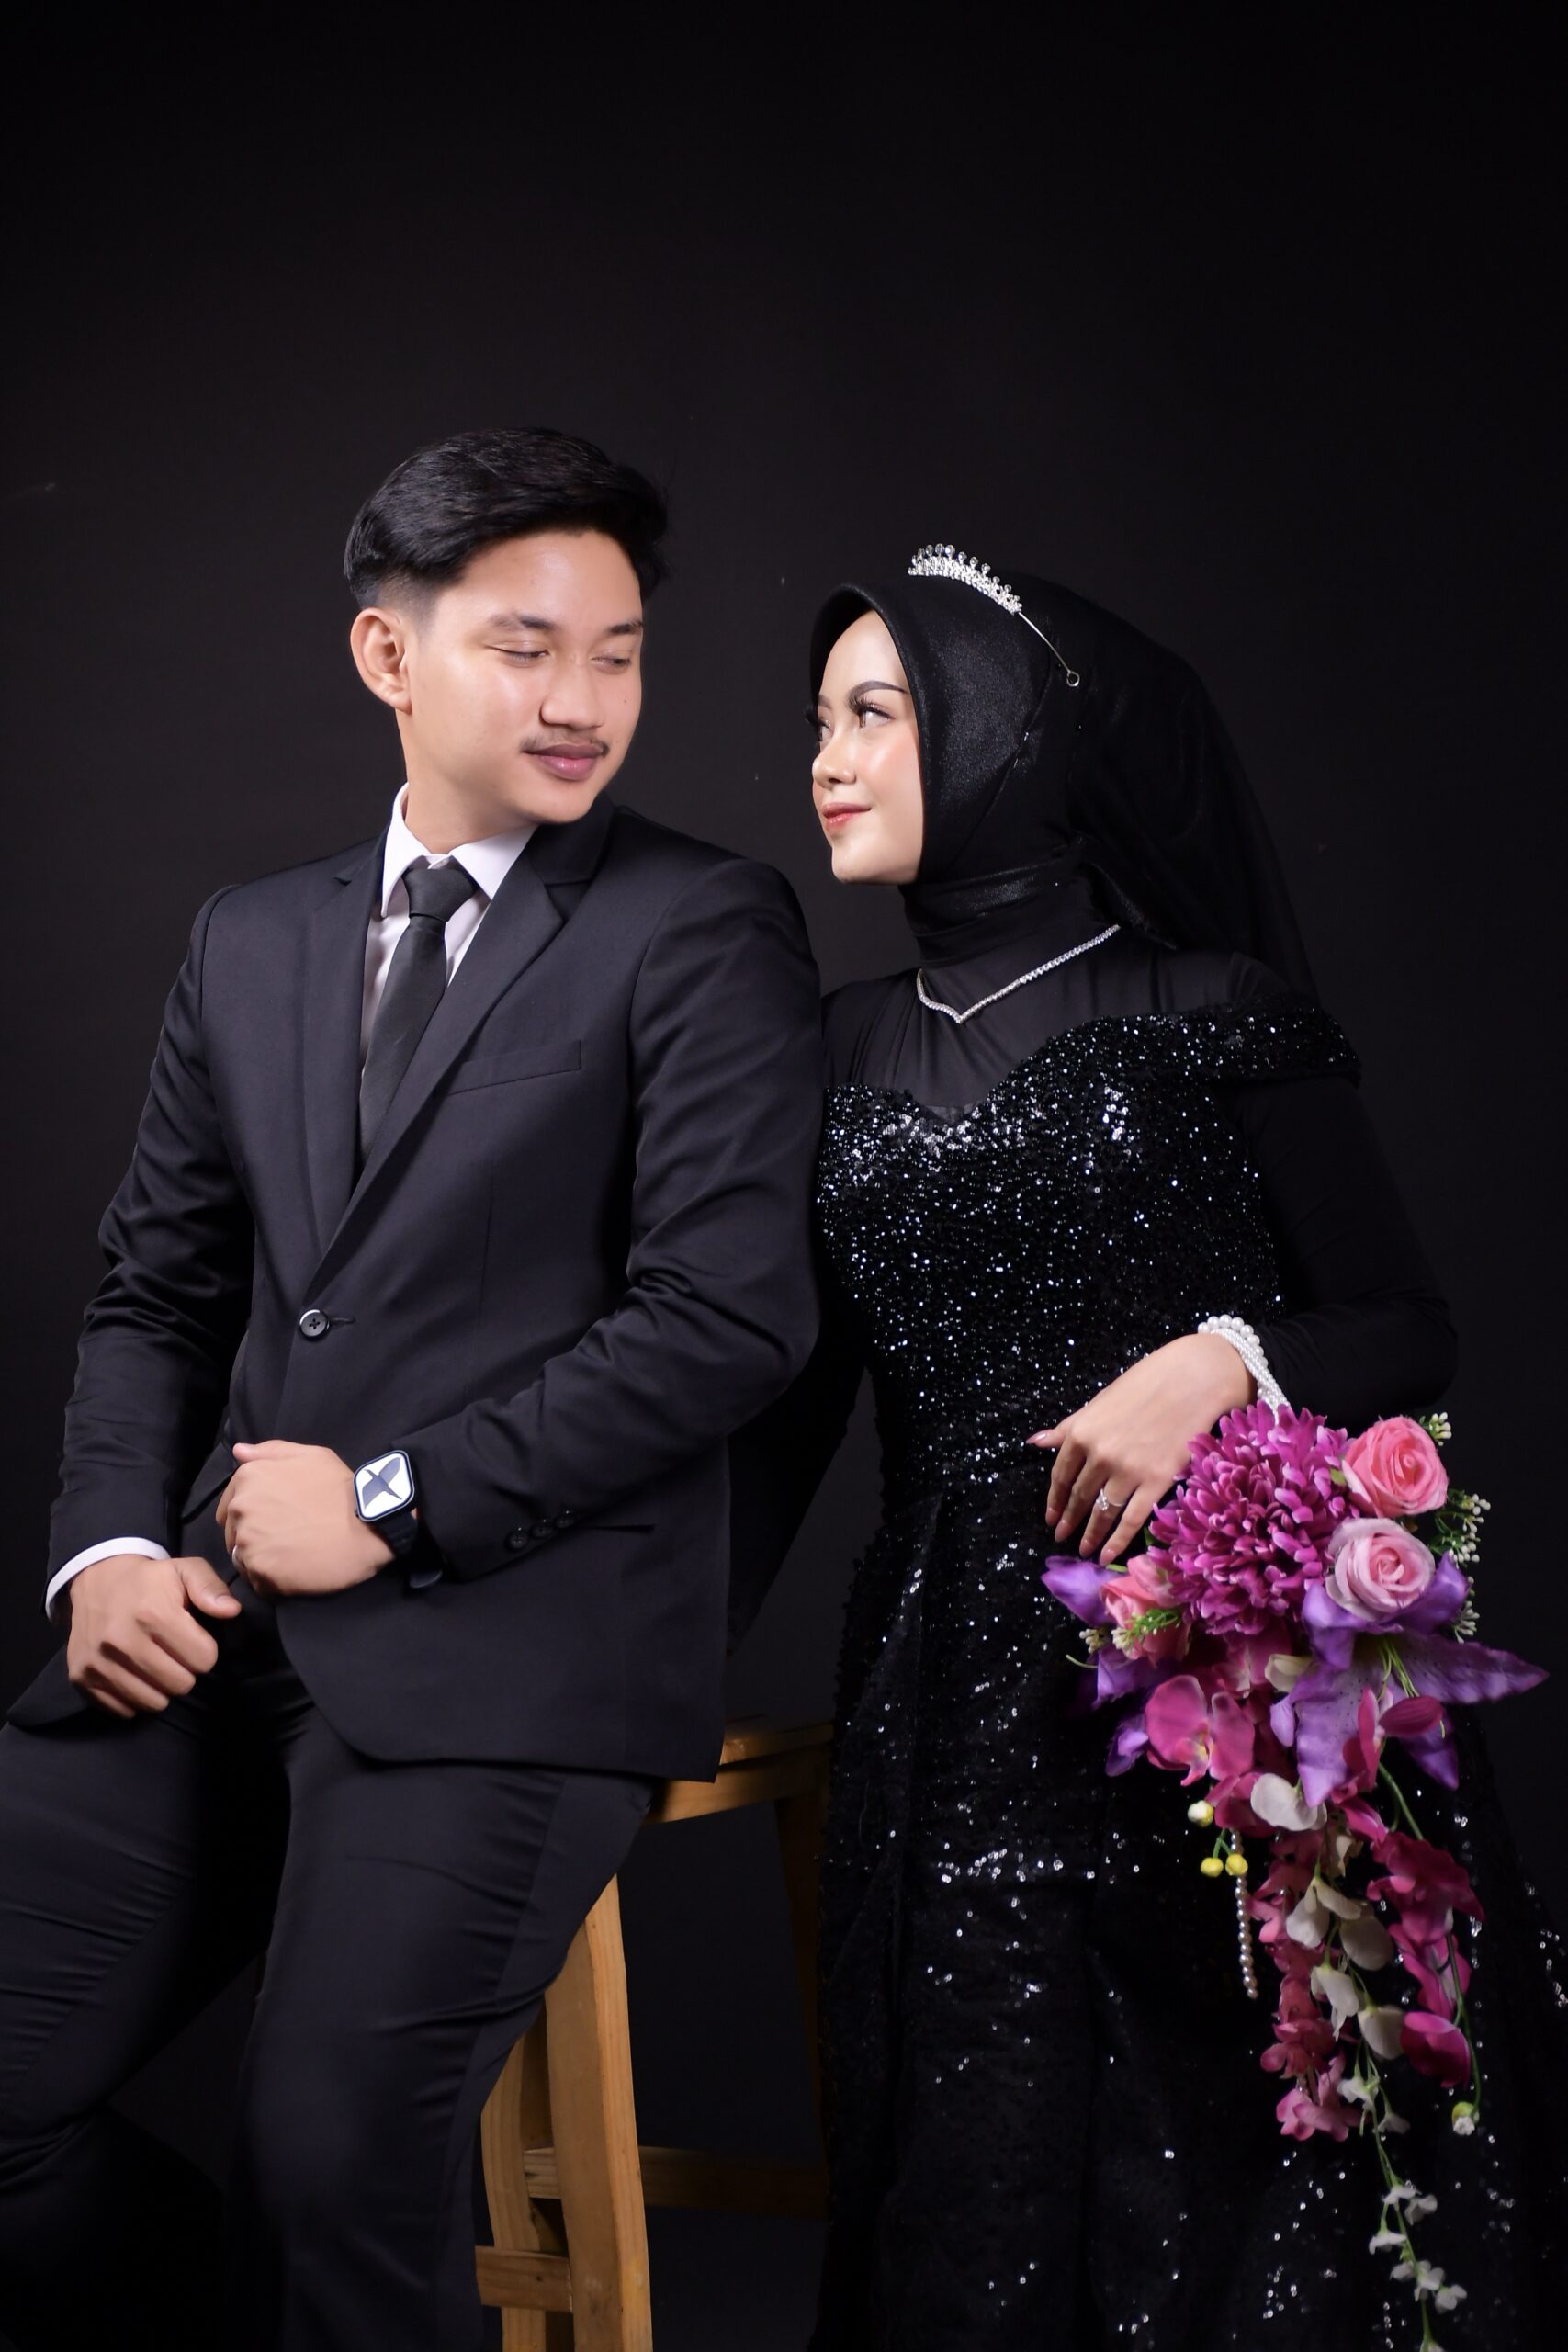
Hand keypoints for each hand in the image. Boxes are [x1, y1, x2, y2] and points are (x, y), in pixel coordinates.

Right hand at [65, 1552, 241, 1718]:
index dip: (206, 1651)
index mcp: (153, 1613)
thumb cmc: (149, 1581)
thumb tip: (231, 1611)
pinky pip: (123, 1709)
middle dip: (186, 1671)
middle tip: (176, 1654)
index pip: (204, 1660)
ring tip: (156, 1664)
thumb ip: (211, 1588)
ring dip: (161, 1688)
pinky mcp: (81, 1677)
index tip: (194, 1640)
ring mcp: (98, 1661)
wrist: (96, 1580)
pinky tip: (135, 1674)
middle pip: (180, 1685)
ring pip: (153, 1703)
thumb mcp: (185, 1571)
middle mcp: (121, 1640)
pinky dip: (134, 1698)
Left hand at [217, 1440, 392, 1597]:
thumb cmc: (342, 1489)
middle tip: (289, 1540)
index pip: (229, 1508)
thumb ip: (271, 1451)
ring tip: (294, 1557)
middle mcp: (241, 1508)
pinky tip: (296, 1572)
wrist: (369, 1526)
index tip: (277, 1522)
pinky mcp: (261, 1572)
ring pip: (243, 1559)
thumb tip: (239, 1452)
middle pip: (234, 1534)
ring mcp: (249, 1542)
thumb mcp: (312, 1456)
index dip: (252, 1518)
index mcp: (249, 1478)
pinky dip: (272, 1582)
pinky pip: (257, 1582)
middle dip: (255, 1539)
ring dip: (262, 1561)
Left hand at [1028, 1333, 1254, 1564]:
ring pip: (1102, 1512)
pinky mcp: (1156, 1482)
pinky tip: (1107, 1556)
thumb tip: (1037, 1442)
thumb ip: (1069, 1426)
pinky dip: (1117, 1542)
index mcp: (1082, 1433)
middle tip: (1062, 1537)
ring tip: (1084, 1550)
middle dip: (1069, 1520)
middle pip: (1079, 1497)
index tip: (1050, 1517)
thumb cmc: (1146, 1385)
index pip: (1061, 1476)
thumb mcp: (1100, 1402)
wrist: (1193, 1381)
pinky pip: (1131, 1519)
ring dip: (1090, 1535)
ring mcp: (1128, 1471)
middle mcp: (1100, 1455)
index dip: (1054, 1500)